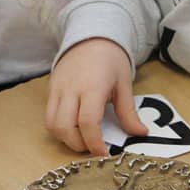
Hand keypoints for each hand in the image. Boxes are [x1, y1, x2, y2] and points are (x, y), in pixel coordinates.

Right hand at [46, 38, 147, 154]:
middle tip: (94, 148)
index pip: (88, 122)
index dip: (95, 143)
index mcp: (93, 86)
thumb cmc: (111, 59)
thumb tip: (141, 134)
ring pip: (52, 125)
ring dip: (66, 139)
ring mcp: (58, 89)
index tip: (104, 154)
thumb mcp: (124, 83)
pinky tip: (73, 129)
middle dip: (79, 145)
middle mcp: (71, 89)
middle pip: (65, 127)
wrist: (91, 36)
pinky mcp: (50, 90)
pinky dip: (59, 129)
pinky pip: (48, 116)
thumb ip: (128, 112)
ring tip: (83, 140)